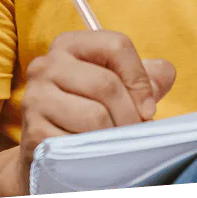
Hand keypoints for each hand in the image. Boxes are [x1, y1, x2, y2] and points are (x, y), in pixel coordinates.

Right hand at [15, 30, 175, 193]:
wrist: (45, 150)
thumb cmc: (88, 110)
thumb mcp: (117, 85)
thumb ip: (147, 76)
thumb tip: (163, 76)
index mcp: (70, 44)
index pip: (117, 45)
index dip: (140, 78)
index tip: (147, 106)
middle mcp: (46, 65)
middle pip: (107, 83)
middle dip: (130, 114)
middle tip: (135, 132)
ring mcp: (35, 98)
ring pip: (95, 116)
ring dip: (114, 135)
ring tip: (117, 142)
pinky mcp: (33, 132)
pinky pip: (77, 143)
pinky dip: (95, 153)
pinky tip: (94, 153)